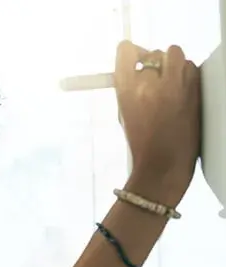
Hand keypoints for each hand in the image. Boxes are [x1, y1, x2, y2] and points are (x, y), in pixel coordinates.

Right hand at [114, 41, 200, 206]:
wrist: (164, 163)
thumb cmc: (141, 140)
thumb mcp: (125, 111)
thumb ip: (129, 86)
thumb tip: (142, 67)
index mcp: (126, 88)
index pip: (126, 50)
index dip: (131, 52)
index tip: (135, 60)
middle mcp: (149, 82)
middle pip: (154, 52)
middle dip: (155, 63)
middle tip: (155, 78)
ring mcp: (174, 84)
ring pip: (176, 56)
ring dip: (173, 66)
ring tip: (171, 86)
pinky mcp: (194, 88)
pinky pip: (191, 68)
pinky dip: (187, 75)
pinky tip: (183, 92)